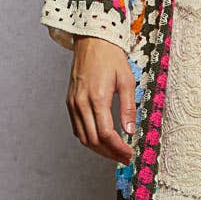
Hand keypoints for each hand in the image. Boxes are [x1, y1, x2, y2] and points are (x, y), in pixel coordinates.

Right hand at [66, 37, 135, 163]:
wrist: (92, 41)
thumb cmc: (111, 58)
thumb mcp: (127, 81)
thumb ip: (129, 107)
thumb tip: (130, 130)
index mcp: (97, 97)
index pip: (106, 134)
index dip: (118, 148)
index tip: (129, 153)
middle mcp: (81, 103)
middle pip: (93, 140)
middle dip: (110, 153)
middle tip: (124, 158)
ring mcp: (73, 103)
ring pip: (83, 137)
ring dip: (99, 149)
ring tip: (115, 153)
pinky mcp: (70, 102)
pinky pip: (77, 128)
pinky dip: (88, 138)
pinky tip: (101, 140)